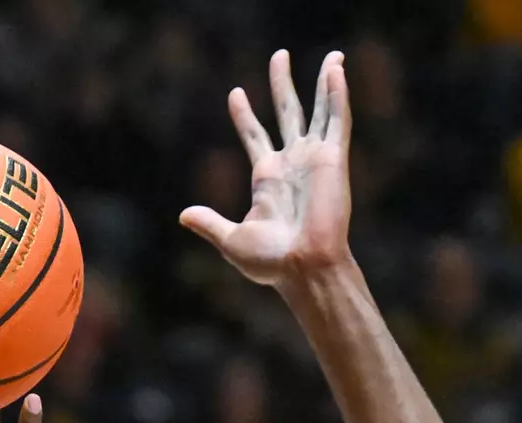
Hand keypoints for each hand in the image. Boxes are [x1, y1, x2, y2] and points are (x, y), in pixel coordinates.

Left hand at [180, 50, 351, 288]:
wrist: (301, 267)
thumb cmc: (270, 261)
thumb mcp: (230, 239)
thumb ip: (209, 223)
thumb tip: (183, 216)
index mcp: (267, 179)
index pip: (254, 136)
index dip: (245, 115)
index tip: (235, 93)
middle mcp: (291, 163)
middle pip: (286, 113)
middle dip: (281, 84)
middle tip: (279, 56)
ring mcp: (314, 159)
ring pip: (319, 110)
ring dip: (323, 82)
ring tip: (330, 56)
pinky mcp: (333, 159)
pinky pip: (336, 120)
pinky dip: (338, 95)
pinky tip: (337, 70)